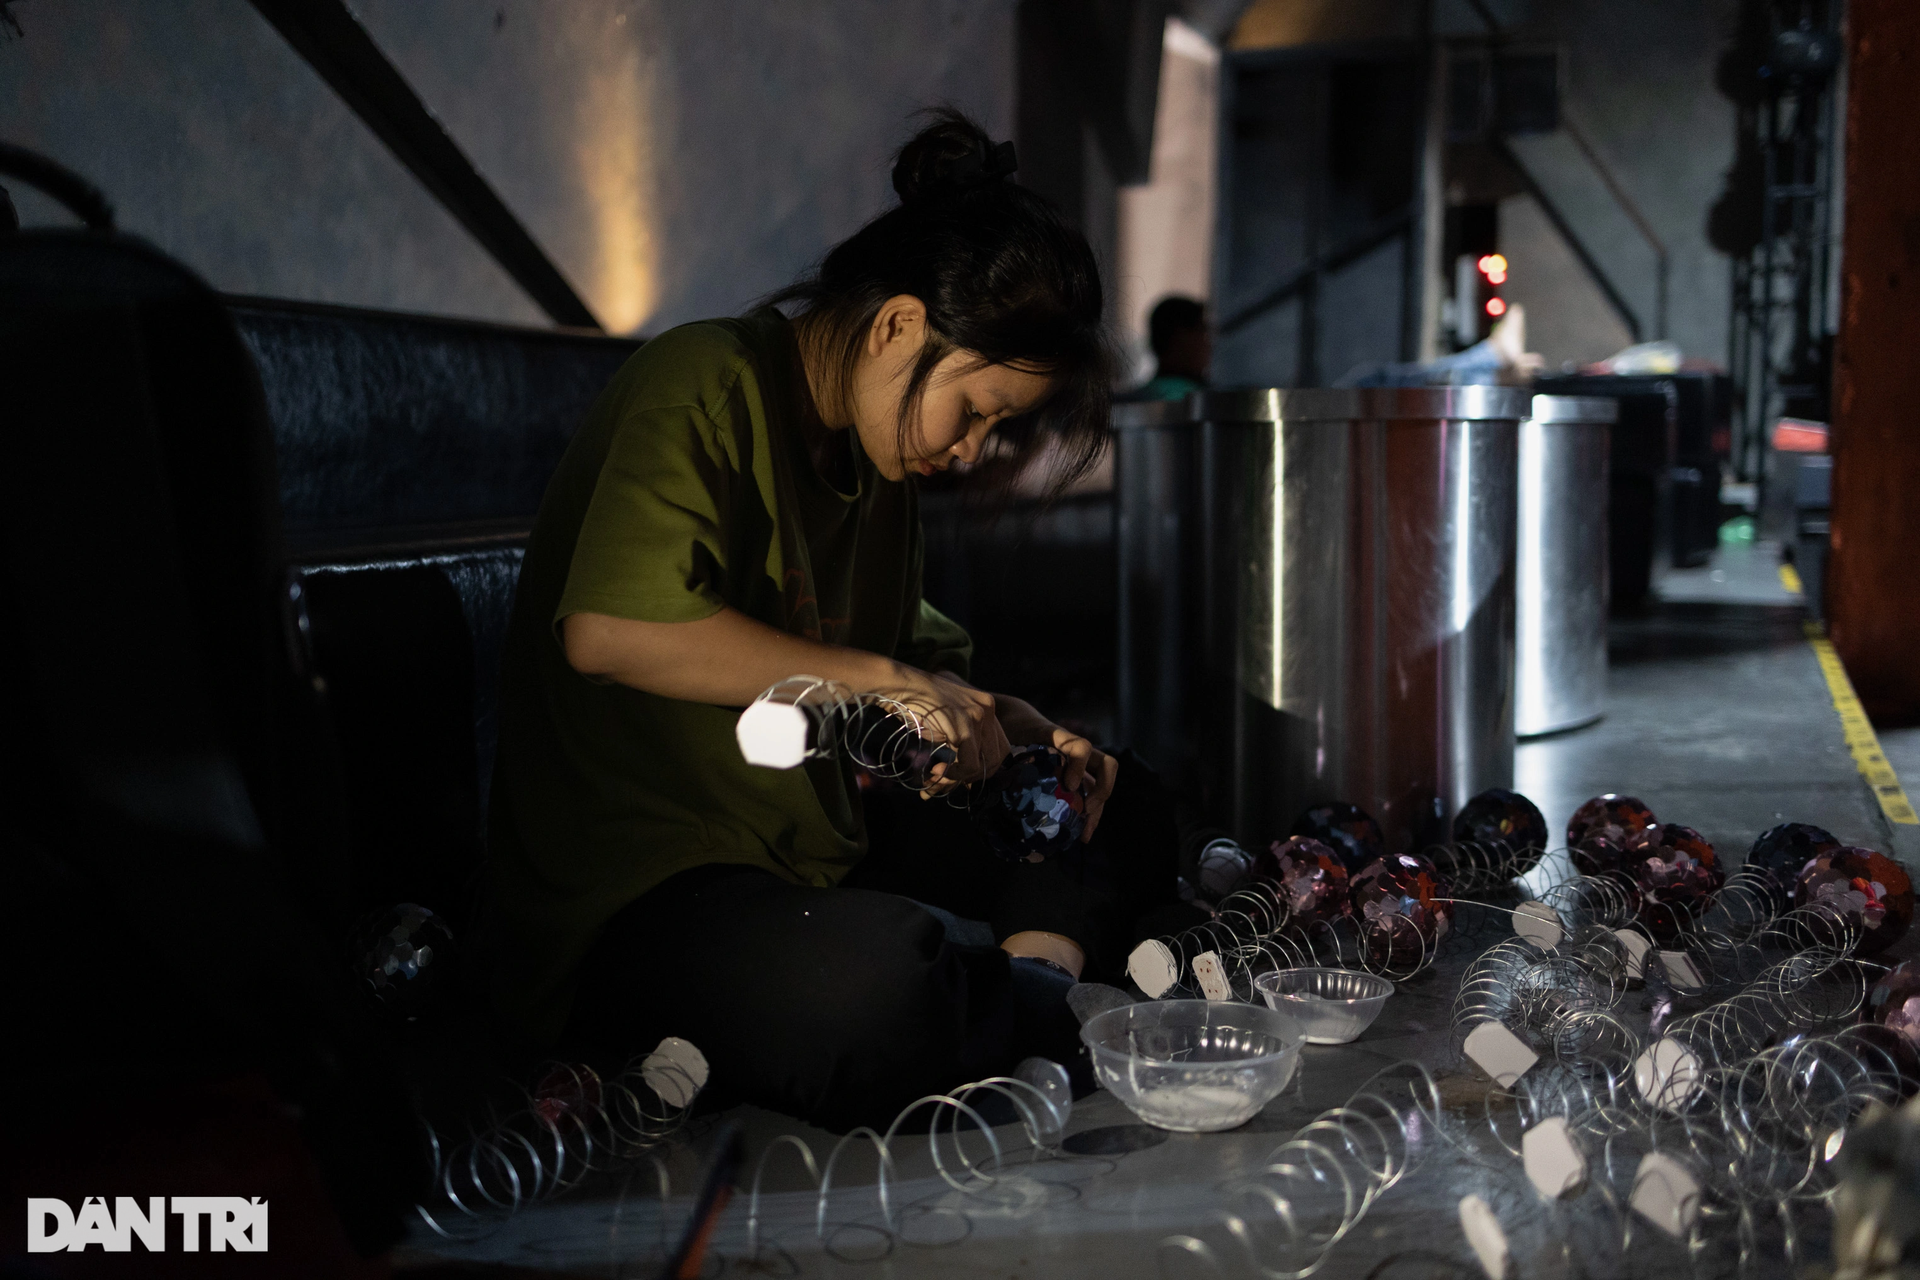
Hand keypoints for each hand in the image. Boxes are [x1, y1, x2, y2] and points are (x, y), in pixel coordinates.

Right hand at [883, 666, 1010, 790]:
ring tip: (935, 778)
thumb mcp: (948, 720)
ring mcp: (977, 718)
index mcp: (987, 706)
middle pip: (996, 758)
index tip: (963, 778)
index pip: (1000, 747)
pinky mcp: (963, 728)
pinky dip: (952, 774)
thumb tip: (968, 777)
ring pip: (981, 765)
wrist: (899, 685)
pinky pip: (968, 765)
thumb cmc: (917, 704)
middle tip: (947, 782)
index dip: (984, 768)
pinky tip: (936, 770)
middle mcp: (987, 709)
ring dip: (957, 778)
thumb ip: (963, 740)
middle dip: (972, 777)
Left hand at [993, 695, 1117, 842]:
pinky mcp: (1072, 773)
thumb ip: (992, 756)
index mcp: (1055, 736)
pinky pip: (1087, 790)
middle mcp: (1073, 749)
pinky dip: (1086, 812)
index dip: (1079, 764)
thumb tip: (974, 788)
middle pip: (1105, 764)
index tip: (1068, 785)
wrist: (1012, 714)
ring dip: (1097, 808)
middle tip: (1086, 811)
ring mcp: (1076, 762)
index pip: (1079, 745)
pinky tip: (1076, 834)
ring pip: (1099, 782)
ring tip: (1084, 835)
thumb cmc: (1005, 725)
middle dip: (1102, 790)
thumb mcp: (1000, 735)